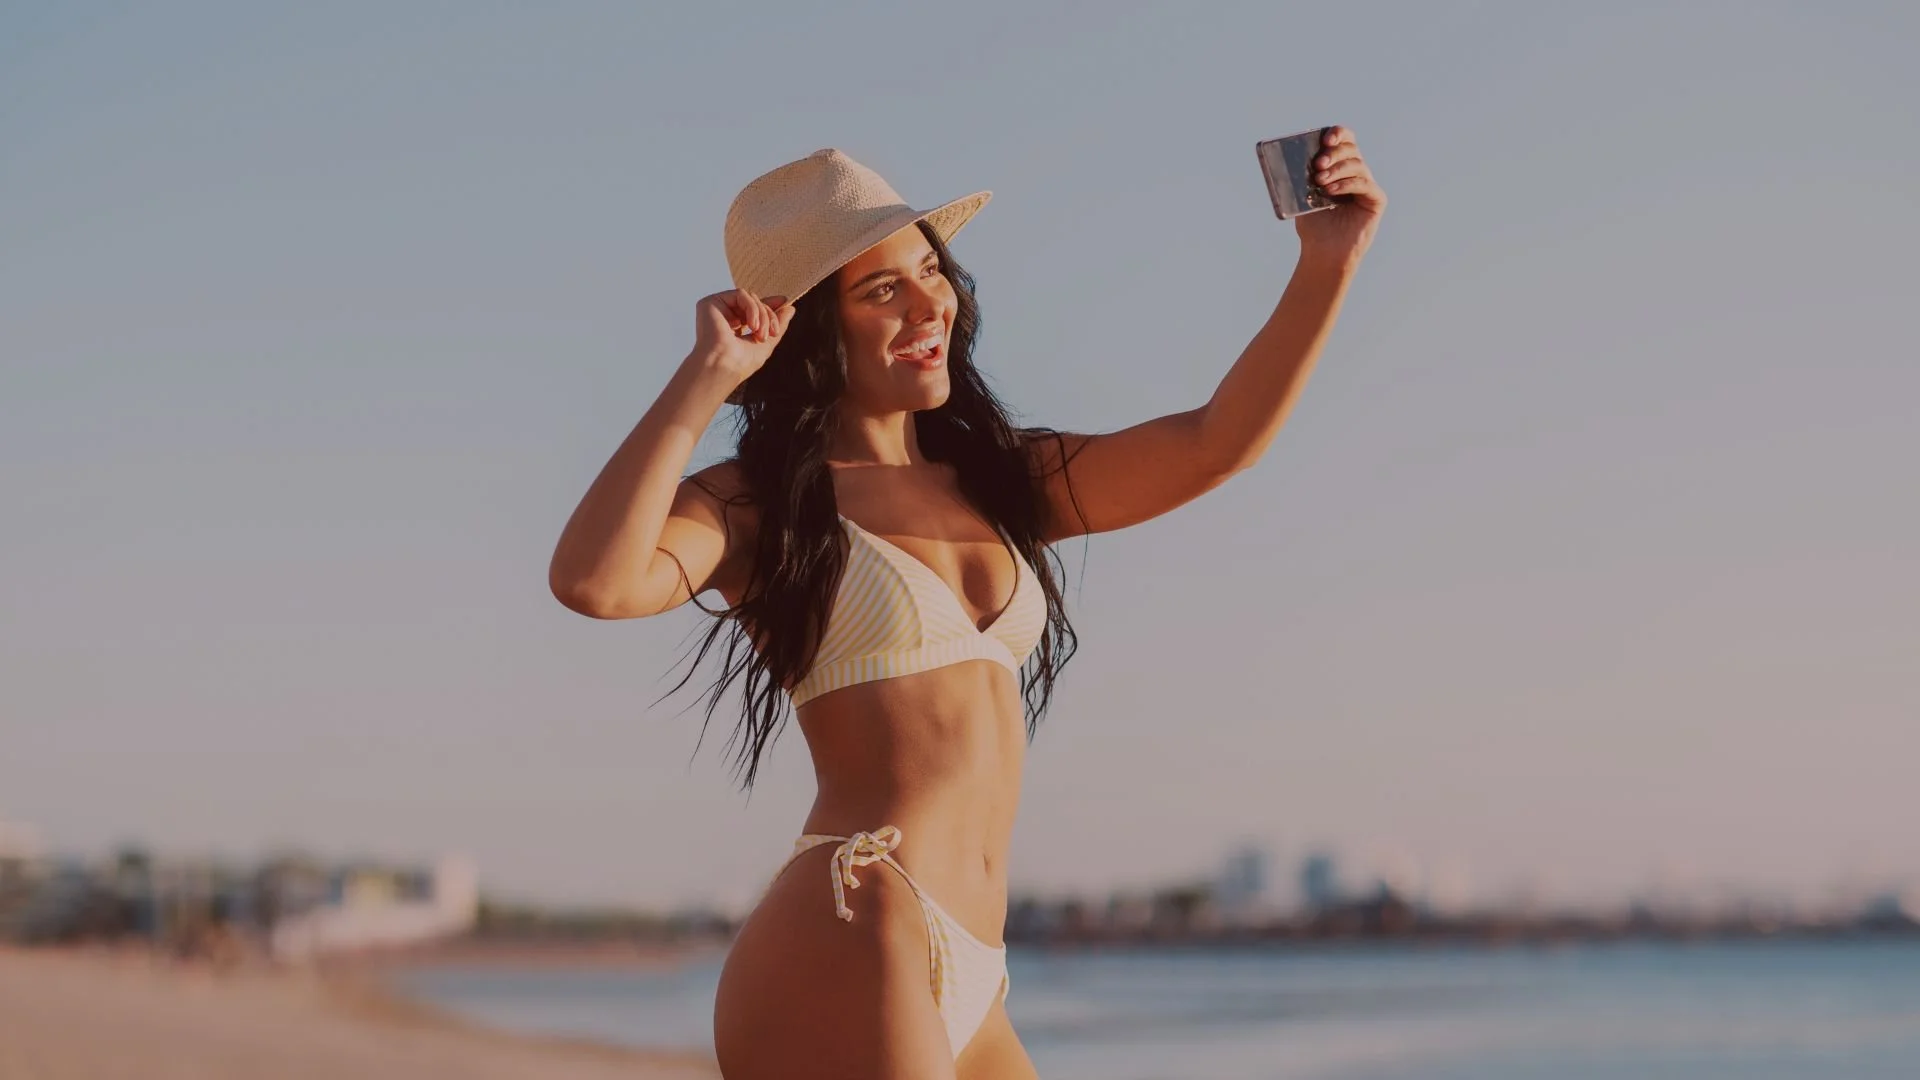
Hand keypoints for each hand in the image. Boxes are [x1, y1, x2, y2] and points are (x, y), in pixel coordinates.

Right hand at [691, 288, 794, 384]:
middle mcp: (723, 317)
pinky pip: (741, 294)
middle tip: (773, 332)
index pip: (753, 310)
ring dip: (762, 315)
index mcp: (733, 328)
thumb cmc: (740, 363)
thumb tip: (791, 308)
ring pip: (749, 298)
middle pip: (754, 303)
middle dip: (769, 316)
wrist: (723, 366)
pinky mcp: (711, 302)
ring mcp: (717, 310)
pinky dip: (752, 308)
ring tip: (762, 334)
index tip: (785, 303)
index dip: (770, 306)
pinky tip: (753, 325)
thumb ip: (778, 325)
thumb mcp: (766, 342)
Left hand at [1293, 126, 1385, 266]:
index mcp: (1339, 167)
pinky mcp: (1376, 200)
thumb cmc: (1313, 226)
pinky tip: (1331, 191)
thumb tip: (1294, 156)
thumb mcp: (1302, 196)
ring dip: (1337, 170)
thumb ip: (1302, 176)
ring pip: (1357, 165)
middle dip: (1334, 153)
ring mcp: (1367, 186)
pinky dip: (1347, 184)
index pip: (1344, 141)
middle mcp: (1356, 173)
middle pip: (1351, 149)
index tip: (1325, 139)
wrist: (1322, 253)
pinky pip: (1365, 184)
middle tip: (1318, 164)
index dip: (1338, 134)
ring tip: (1320, 182)